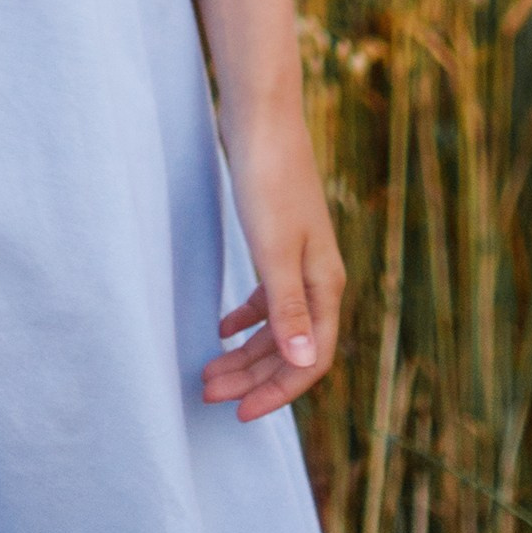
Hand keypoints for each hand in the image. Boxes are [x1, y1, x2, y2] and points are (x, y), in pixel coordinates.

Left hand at [199, 95, 345, 422]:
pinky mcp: (278, 241)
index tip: (239, 414)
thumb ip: (287, 307)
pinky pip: (267, 297)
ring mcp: (299, 259)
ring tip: (208, 372)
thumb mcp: (273, 249)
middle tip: (207, 394)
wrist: (262, 117)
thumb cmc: (268, 180)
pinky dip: (245, 319)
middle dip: (251, 377)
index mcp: (324, 285)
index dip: (277, 392)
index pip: (309, 359)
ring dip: (245, 353)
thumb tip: (305, 361)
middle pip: (289, 347)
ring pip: (276, 325)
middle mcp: (318, 278)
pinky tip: (221, 327)